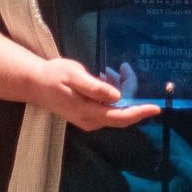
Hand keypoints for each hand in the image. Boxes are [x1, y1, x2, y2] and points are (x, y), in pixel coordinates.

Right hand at [29, 57, 160, 130]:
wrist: (35, 84)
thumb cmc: (54, 76)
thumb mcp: (74, 76)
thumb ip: (95, 87)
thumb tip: (116, 96)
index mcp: (88, 112)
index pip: (120, 116)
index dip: (140, 112)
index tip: (156, 107)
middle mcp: (91, 121)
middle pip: (121, 113)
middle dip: (131, 94)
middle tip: (126, 70)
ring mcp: (89, 120)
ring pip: (115, 109)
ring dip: (121, 91)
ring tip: (116, 70)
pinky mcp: (87, 115)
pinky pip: (108, 107)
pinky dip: (113, 93)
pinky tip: (107, 77)